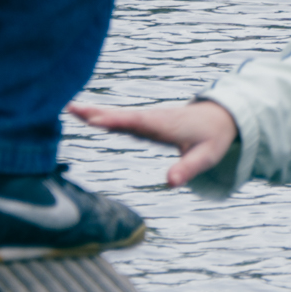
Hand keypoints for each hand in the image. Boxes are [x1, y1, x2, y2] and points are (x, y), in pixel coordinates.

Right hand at [68, 99, 238, 187]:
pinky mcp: (144, 121)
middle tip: (70, 108)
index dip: (117, 121)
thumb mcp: (206, 156)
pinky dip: (103, 115)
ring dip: (94, 111)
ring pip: (118, 115)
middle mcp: (152, 118)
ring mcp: (146, 118)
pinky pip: (120, 118)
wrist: (222, 117)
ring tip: (69, 108)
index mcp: (163, 125)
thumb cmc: (213, 137)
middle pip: (121, 116)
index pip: (137, 123)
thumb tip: (170, 183)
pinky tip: (85, 115)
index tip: (95, 120)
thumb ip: (188, 169)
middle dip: (97, 112)